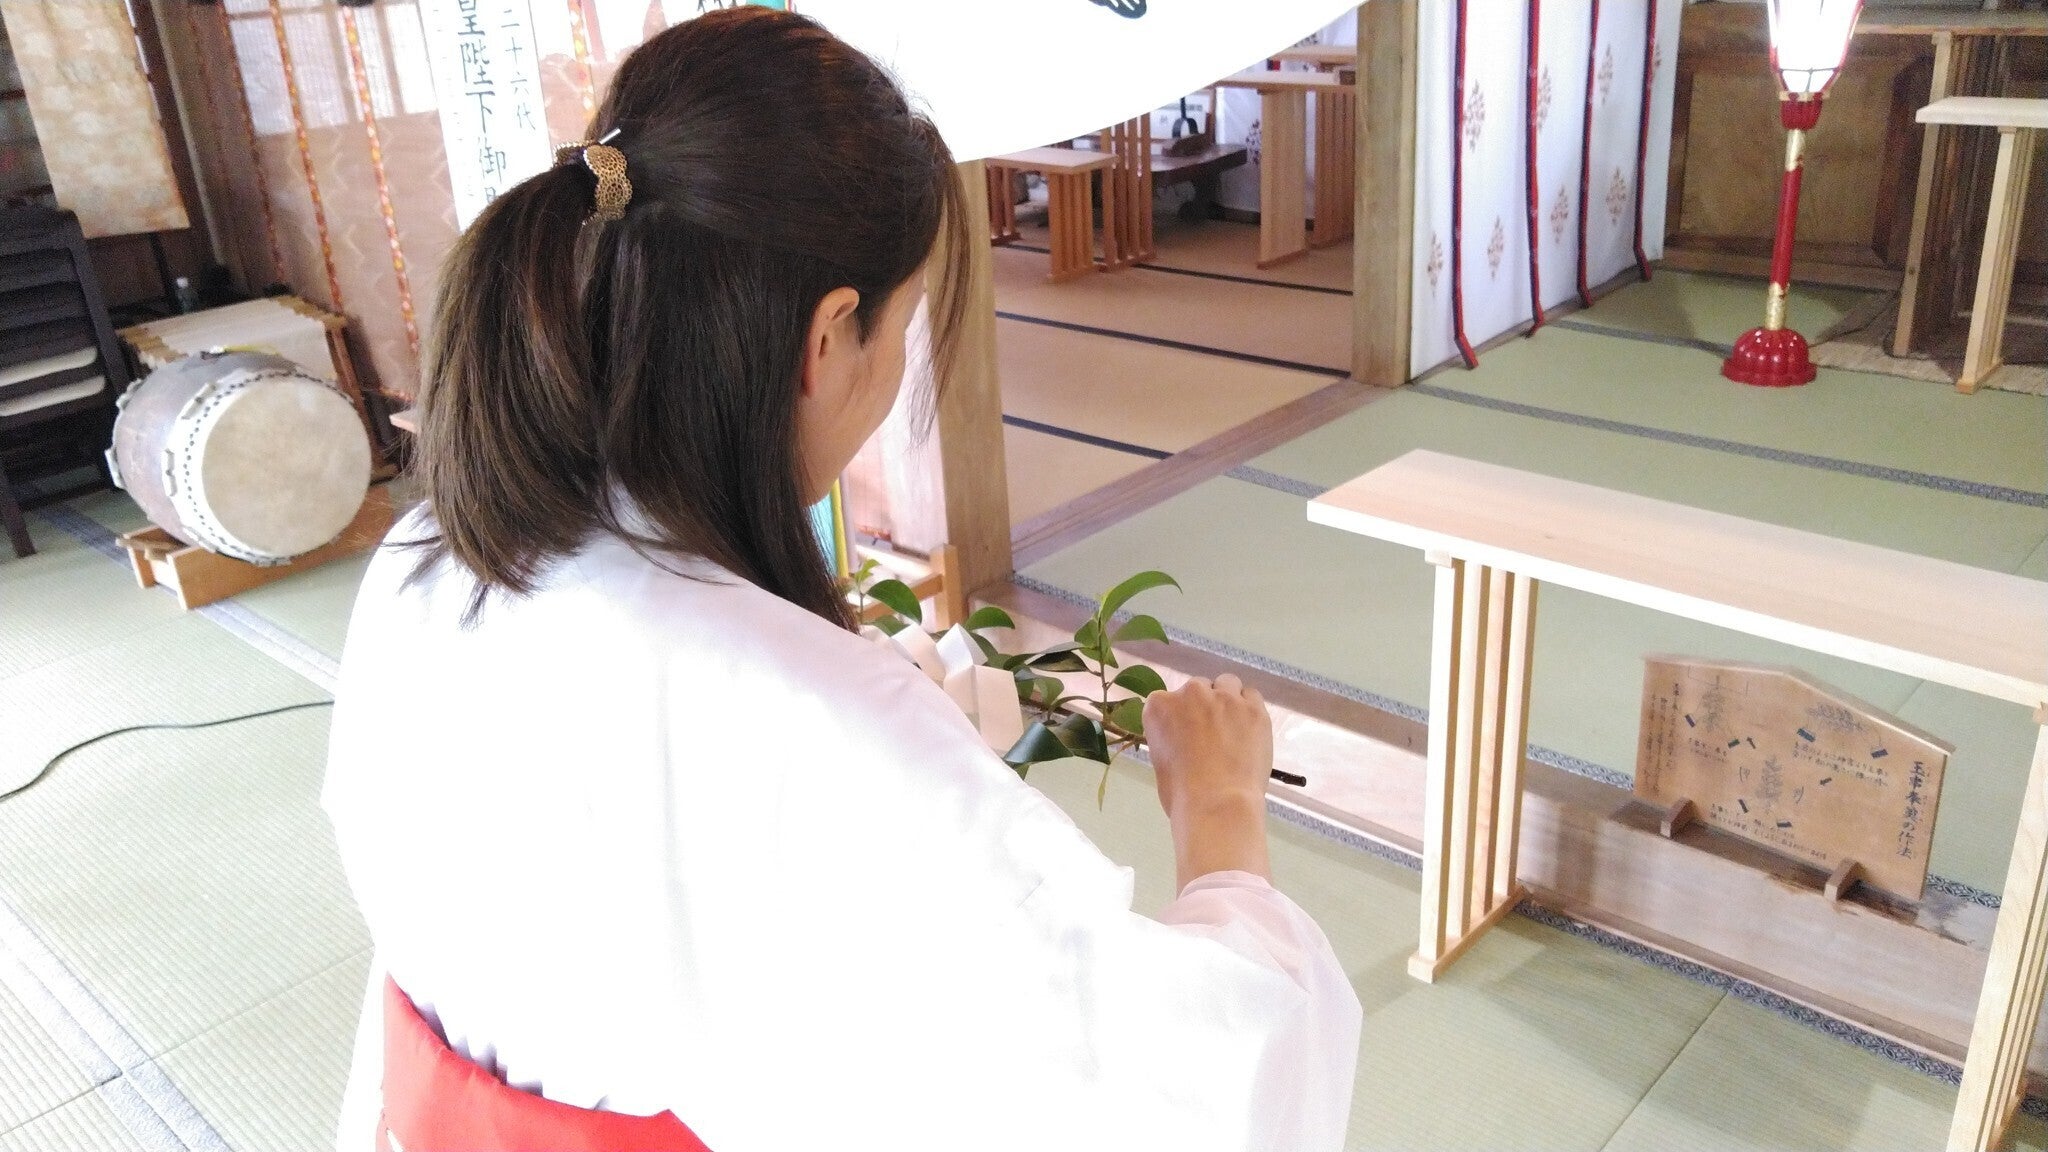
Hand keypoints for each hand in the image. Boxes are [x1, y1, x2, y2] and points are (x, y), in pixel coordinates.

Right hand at [1143, 674, 1272, 888]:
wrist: (1217, 804)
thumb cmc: (1181, 794)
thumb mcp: (1161, 761)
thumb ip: (1171, 739)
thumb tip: (1186, 741)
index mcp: (1160, 708)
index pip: (1166, 700)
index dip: (1178, 717)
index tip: (1184, 734)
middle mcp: (1190, 693)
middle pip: (1197, 688)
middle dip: (1202, 707)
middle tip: (1209, 734)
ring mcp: (1224, 698)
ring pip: (1227, 684)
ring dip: (1227, 699)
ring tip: (1232, 726)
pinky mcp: (1253, 708)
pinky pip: (1252, 696)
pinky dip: (1249, 708)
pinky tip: (1249, 728)